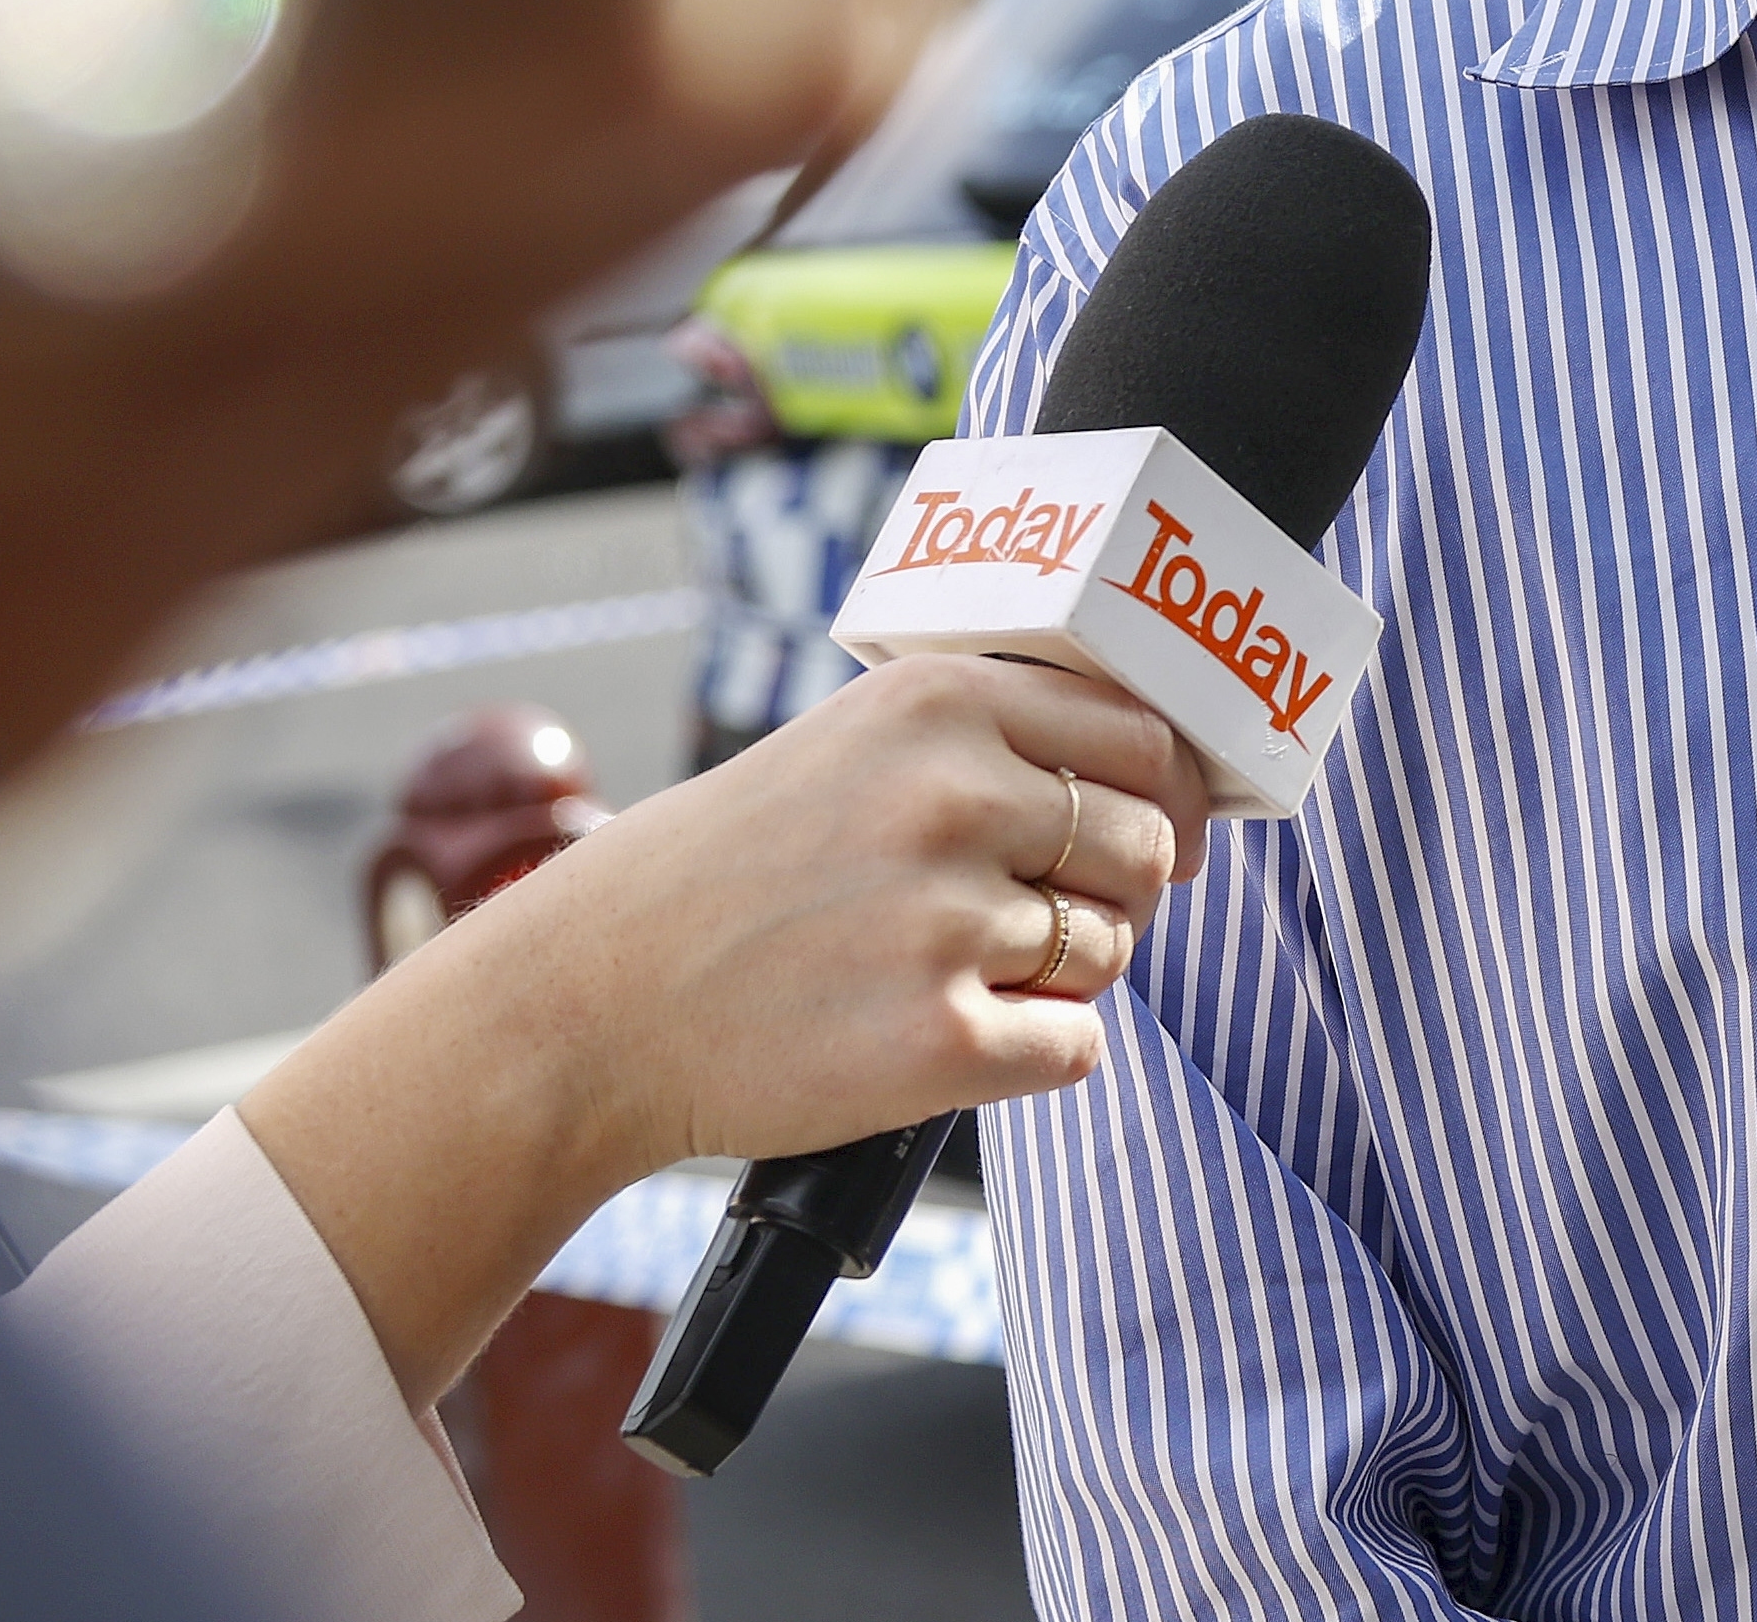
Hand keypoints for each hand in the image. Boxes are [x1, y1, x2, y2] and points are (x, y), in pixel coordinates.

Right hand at [238, 654, 1210, 1405]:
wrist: (587, 1004)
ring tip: (949, 973)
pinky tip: (946, 1037)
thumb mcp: (856, 744)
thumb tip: (1170, 789)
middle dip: (1111, 892)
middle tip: (1020, 918)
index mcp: (942, 703)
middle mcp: (953, 795)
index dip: (1154, 799)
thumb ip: (995, 740)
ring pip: (1112, 951)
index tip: (1136, 832)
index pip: (1144, 741)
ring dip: (1061, 975)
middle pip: (1146, 846)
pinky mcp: (940, 1040)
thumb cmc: (732, 874)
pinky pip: (1076, 1047)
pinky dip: (1030, 1054)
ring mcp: (947, 919)